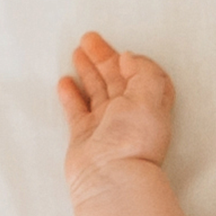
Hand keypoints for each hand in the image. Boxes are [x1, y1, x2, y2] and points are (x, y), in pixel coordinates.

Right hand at [57, 31, 175, 202]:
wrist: (110, 177)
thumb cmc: (133, 141)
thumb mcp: (150, 96)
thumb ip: (145, 71)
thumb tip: (129, 58)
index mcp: (148, 105)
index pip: (143, 77)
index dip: (132, 62)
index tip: (121, 51)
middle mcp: (129, 116)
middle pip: (116, 79)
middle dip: (103, 58)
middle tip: (88, 39)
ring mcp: (106, 126)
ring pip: (96, 91)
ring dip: (87, 71)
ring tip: (76, 52)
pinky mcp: (84, 136)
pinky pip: (77, 110)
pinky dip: (71, 95)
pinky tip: (65, 81)